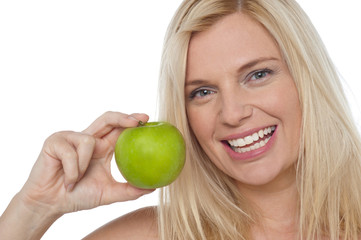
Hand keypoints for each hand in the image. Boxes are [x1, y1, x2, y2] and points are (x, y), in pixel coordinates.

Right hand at [20, 112, 153, 214]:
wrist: (51, 203)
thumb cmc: (78, 196)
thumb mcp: (108, 193)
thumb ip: (129, 190)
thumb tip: (153, 187)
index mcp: (102, 147)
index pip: (119, 128)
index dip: (132, 120)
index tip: (147, 118)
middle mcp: (89, 139)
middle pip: (107, 118)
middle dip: (122, 116)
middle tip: (137, 120)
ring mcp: (71, 138)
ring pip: (88, 141)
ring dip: (84, 165)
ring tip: (77, 179)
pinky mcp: (55, 141)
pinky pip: (71, 152)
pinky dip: (72, 170)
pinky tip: (67, 180)